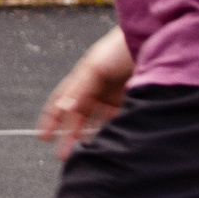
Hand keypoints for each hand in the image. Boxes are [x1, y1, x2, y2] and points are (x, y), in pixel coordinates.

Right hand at [38, 27, 132, 158]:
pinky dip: (109, 134)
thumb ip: (78, 88)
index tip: (43, 137)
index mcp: (84, 77)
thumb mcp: (94, 67)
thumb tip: (63, 108)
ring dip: (88, 137)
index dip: (51, 119)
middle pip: (79, 116)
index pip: (63, 101)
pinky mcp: (133, 105)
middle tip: (62, 154)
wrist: (156, 42)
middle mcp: (98, 89)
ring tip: (82, 154)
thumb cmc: (120, 48)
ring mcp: (115, 98)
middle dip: (69, 134)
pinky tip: (104, 145)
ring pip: (97, 123)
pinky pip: (117, 123)